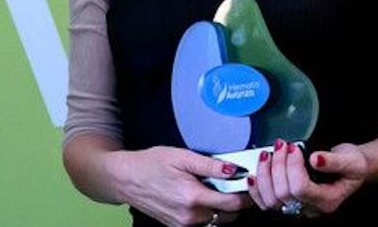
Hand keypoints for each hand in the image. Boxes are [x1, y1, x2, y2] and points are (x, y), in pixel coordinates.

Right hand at [108, 145, 252, 225]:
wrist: (127, 179)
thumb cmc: (153, 163)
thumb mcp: (182, 156)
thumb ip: (210, 165)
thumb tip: (235, 169)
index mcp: (193, 197)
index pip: (232, 204)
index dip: (245, 195)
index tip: (251, 183)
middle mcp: (190, 216)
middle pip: (227, 215)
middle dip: (236, 201)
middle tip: (237, 183)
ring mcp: (183, 225)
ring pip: (216, 220)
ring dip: (223, 207)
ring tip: (220, 187)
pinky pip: (203, 222)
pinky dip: (210, 211)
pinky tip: (205, 194)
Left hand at [247, 139, 368, 217]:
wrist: (351, 168)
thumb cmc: (352, 165)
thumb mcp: (351, 159)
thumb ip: (334, 160)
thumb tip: (315, 158)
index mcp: (327, 200)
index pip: (301, 188)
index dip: (293, 166)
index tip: (294, 147)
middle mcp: (310, 208)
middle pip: (283, 194)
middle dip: (278, 165)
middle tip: (282, 145)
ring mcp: (298, 206)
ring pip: (271, 201)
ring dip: (265, 174)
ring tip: (269, 153)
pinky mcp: (288, 200)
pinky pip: (265, 203)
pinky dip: (256, 189)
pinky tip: (253, 175)